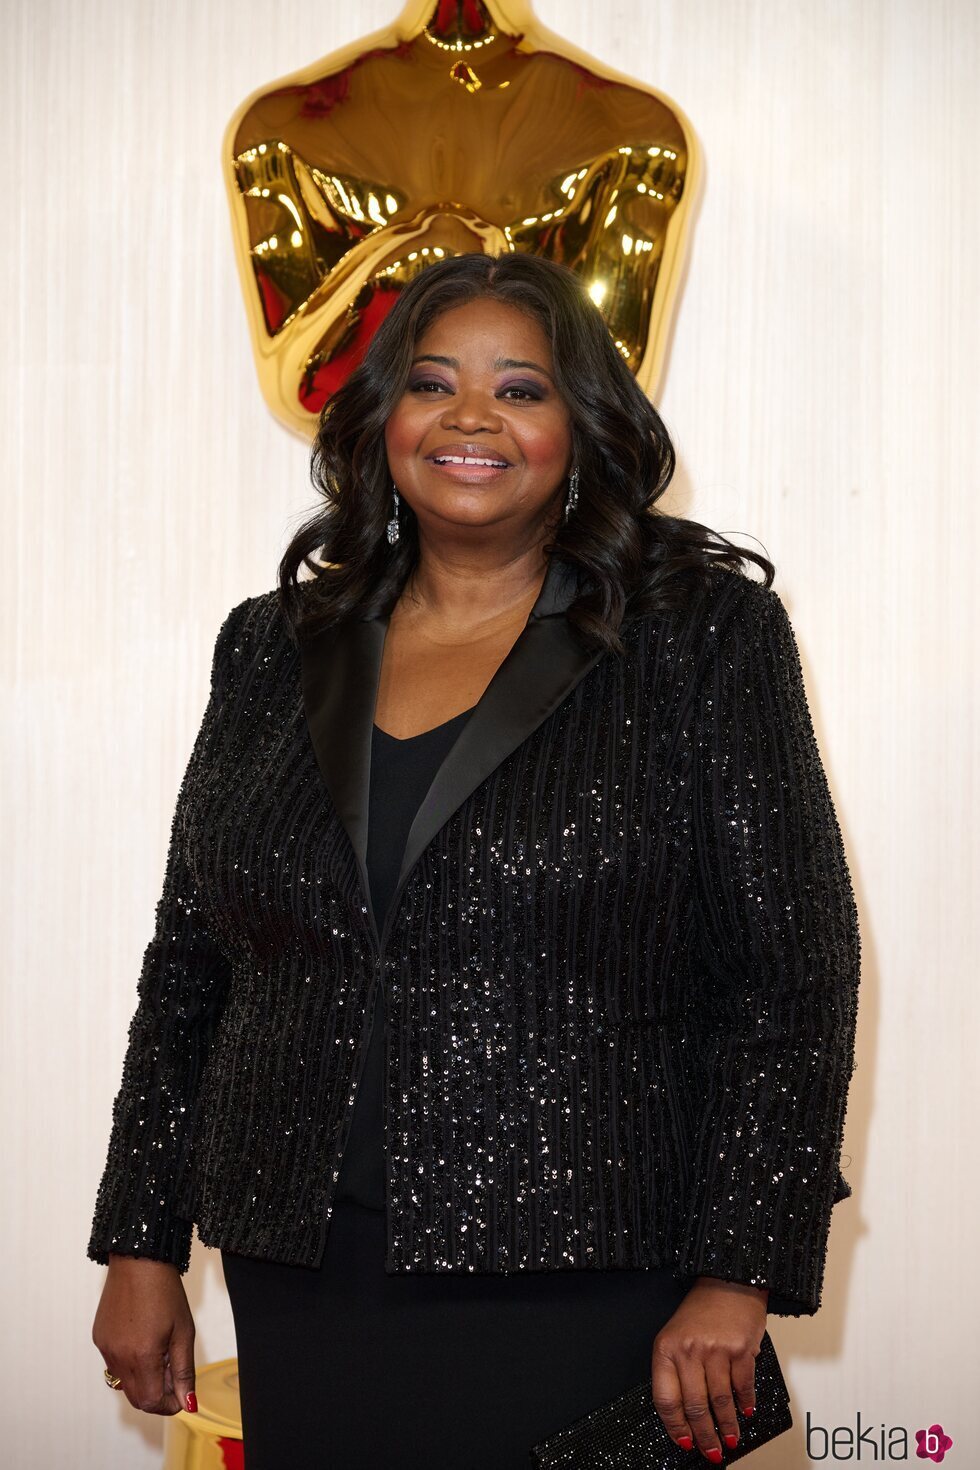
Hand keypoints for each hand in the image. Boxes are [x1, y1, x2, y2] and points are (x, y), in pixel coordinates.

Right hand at [92, 1254, 197, 1416]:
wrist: (139, 1260)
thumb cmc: (165, 1291)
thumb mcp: (184, 1332)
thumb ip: (184, 1371)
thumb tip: (187, 1403)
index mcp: (142, 1356)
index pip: (151, 1402)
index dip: (169, 1404)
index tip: (181, 1394)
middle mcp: (118, 1356)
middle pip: (137, 1398)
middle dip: (157, 1394)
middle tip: (173, 1372)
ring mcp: (105, 1348)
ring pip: (124, 1382)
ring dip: (144, 1379)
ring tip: (160, 1351)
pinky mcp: (98, 1338)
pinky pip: (114, 1364)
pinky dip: (130, 1363)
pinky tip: (143, 1339)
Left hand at [651, 1275, 767, 1461]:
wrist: (728, 1280)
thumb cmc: (701, 1311)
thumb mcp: (675, 1336)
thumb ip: (676, 1371)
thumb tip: (685, 1415)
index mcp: (666, 1348)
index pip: (666, 1399)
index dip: (674, 1426)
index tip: (683, 1441)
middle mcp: (689, 1350)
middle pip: (695, 1406)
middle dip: (704, 1436)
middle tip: (710, 1451)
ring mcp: (716, 1349)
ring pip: (720, 1401)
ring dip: (727, 1426)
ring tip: (729, 1439)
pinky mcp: (741, 1349)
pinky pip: (743, 1386)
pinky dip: (745, 1403)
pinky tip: (746, 1412)